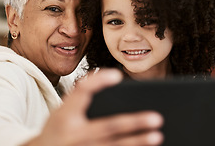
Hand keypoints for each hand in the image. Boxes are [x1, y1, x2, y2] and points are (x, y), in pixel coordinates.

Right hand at [25, 69, 163, 145]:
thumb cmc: (57, 128)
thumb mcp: (61, 109)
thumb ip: (80, 94)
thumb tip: (103, 74)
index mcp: (65, 115)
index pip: (82, 92)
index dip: (98, 82)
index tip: (117, 75)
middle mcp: (75, 134)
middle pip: (109, 127)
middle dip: (134, 122)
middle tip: (156, 118)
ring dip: (137, 142)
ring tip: (157, 135)